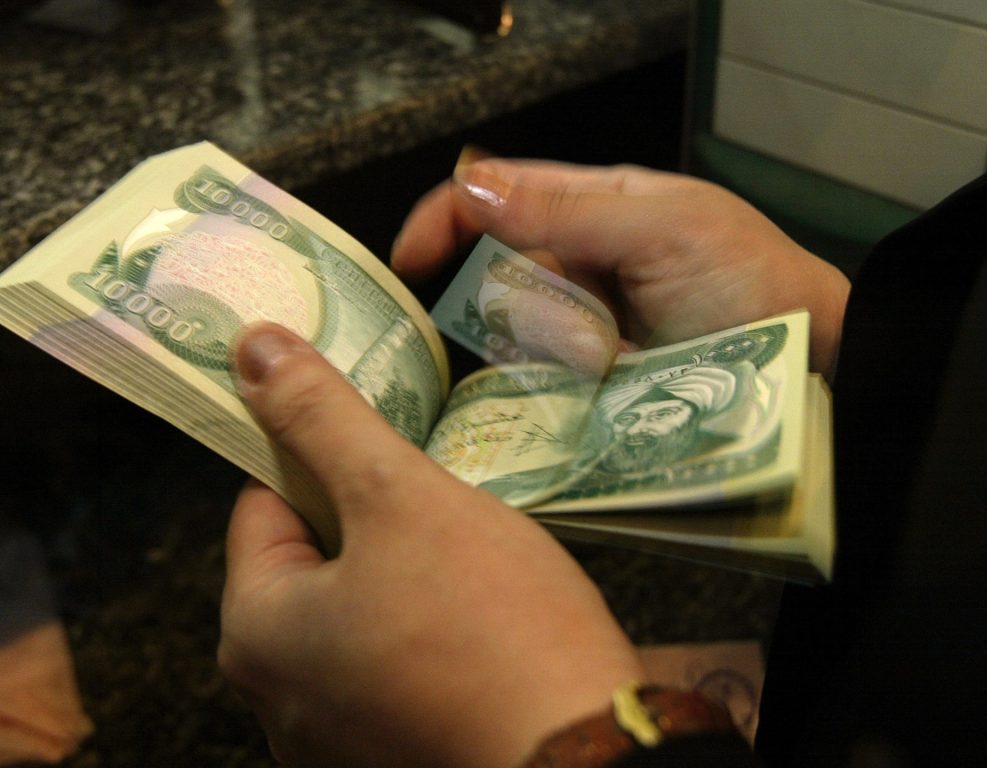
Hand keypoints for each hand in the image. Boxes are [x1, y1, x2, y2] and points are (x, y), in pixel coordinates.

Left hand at [218, 322, 645, 767]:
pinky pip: (395, 661)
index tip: (376, 431)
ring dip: (405, 570)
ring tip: (469, 552)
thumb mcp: (400, 497)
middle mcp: (279, 699)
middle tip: (435, 491)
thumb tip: (251, 348)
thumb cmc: (491, 628)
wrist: (584, 757)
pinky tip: (481, 613)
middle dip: (370, 517)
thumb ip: (322, 419)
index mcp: (258, 634)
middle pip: (312, 560)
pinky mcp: (395, 753)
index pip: (264, 504)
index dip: (320, 454)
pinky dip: (427, 626)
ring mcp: (336, 740)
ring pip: (361, 610)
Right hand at [391, 152, 849, 375]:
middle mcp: (578, 263)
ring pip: (519, 335)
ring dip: (561, 350)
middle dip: (538, 308)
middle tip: (597, 332)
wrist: (807, 365)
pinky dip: (559, 386)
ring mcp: (584, 324)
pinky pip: (541, 381)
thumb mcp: (665, 227)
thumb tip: (471, 184)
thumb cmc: (753, 283)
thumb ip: (568, 207)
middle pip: (500, 278)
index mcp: (593, 207)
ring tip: (619, 362)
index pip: (494, 197)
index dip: (443, 221)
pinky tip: (602, 388)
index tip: (410, 263)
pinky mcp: (591, 378)